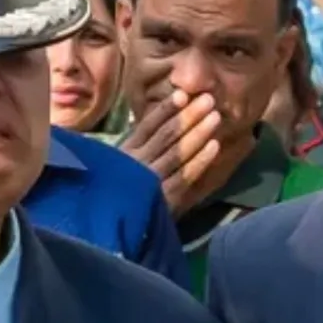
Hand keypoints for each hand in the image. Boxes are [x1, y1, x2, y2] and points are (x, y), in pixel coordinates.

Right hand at [119, 90, 220, 214]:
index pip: (147, 125)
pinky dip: (200, 160)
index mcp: (124, 152)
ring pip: (177, 152)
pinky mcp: (163, 199)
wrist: (107, 228)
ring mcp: (150, 181)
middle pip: (166, 134)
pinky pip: (185, 176)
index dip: (166, 109)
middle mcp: (136, 163)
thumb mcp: (116, 165)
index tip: (183, 94)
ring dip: (198, 132)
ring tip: (215, 116)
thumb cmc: (113, 194)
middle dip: (189, 115)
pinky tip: (214, 146)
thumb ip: (135, 146)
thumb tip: (159, 122)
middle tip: (209, 99)